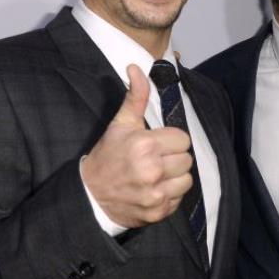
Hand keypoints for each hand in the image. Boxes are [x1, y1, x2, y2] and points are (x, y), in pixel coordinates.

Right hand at [81, 64, 193, 226]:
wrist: (91, 194)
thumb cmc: (108, 156)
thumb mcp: (121, 124)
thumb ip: (135, 96)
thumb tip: (136, 67)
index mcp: (145, 145)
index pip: (182, 139)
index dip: (171, 141)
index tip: (157, 144)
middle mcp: (152, 170)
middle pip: (187, 159)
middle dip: (173, 158)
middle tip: (156, 159)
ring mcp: (155, 193)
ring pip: (186, 180)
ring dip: (175, 177)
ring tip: (157, 175)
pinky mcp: (158, 212)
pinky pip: (179, 199)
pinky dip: (170, 195)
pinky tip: (154, 189)